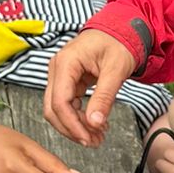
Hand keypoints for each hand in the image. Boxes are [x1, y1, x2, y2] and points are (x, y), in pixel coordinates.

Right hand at [43, 31, 138, 146]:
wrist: (120, 29)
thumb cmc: (118, 42)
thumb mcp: (116, 70)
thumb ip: (104, 97)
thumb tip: (95, 123)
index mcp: (66, 63)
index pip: (60, 102)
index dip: (72, 125)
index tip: (87, 139)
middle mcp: (57, 69)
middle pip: (53, 109)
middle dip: (72, 129)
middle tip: (93, 142)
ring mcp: (60, 75)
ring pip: (58, 109)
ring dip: (75, 126)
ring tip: (98, 136)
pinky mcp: (67, 81)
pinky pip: (67, 104)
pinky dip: (79, 117)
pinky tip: (95, 124)